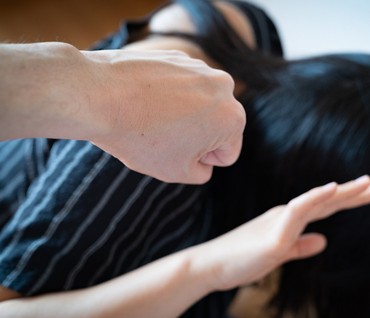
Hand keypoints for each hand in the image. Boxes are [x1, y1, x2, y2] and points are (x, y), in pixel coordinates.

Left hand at [83, 49, 244, 183]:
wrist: (99, 94)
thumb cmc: (140, 137)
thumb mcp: (176, 172)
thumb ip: (202, 172)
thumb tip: (204, 160)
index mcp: (233, 119)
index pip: (227, 154)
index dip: (201, 161)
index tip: (176, 152)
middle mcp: (225, 88)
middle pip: (217, 126)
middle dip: (196, 136)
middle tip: (163, 138)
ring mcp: (201, 67)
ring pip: (200, 105)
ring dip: (183, 115)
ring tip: (152, 119)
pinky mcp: (179, 56)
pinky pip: (182, 87)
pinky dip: (169, 96)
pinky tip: (145, 101)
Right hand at [189, 176, 369, 290]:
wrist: (211, 266)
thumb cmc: (241, 260)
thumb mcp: (279, 253)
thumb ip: (300, 247)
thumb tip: (323, 241)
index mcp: (289, 220)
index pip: (325, 207)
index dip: (349, 199)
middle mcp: (287, 215)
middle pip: (326, 201)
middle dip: (354, 193)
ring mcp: (280, 222)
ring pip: (316, 202)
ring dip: (342, 192)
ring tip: (366, 183)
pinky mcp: (274, 235)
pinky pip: (297, 211)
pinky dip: (314, 198)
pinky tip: (330, 189)